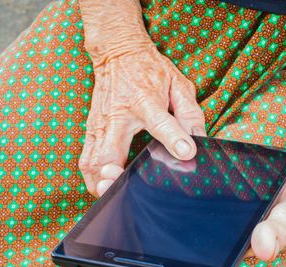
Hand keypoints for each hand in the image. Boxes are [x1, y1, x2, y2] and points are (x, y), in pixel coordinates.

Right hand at [79, 45, 205, 196]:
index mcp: (145, 100)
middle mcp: (118, 115)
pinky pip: (86, 159)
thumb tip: (199, 140)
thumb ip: (189, 112)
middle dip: (110, 175)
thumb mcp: (178, 84)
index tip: (186, 153)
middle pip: (109, 152)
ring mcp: (100, 124)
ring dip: (98, 182)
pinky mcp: (91, 129)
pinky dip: (91, 177)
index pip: (160, 122)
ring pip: (92, 161)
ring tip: (107, 195)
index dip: (174, 138)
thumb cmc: (150, 70)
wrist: (118, 52)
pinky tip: (100, 188)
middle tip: (116, 190)